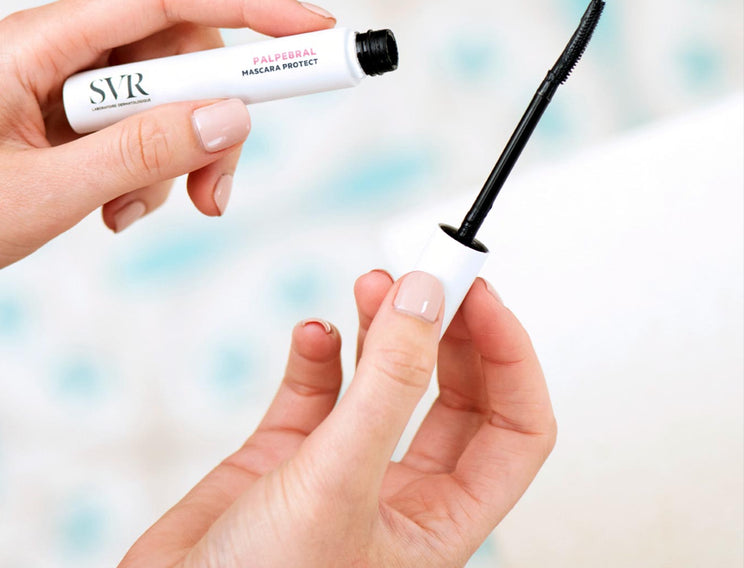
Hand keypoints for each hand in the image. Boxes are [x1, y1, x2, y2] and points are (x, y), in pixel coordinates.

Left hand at [0, 0, 335, 284]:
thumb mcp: (39, 192)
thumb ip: (137, 154)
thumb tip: (230, 116)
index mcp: (42, 44)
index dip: (250, 4)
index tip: (314, 31)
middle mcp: (64, 52)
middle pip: (181, 52)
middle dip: (215, 116)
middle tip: (217, 187)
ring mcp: (72, 86)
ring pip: (172, 97)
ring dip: (180, 157)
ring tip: (134, 215)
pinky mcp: (78, 121)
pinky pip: (146, 129)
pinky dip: (155, 172)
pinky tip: (115, 212)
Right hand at [121, 273, 555, 567]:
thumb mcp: (339, 484)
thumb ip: (387, 385)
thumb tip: (426, 299)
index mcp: (439, 522)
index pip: (513, 429)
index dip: (508, 357)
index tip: (479, 295)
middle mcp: (397, 492)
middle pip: (452, 392)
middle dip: (443, 328)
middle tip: (427, 274)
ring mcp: (340, 468)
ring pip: (383, 380)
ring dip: (382, 328)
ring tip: (372, 285)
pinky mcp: (283, 454)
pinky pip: (316, 386)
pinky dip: (317, 351)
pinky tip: (311, 334)